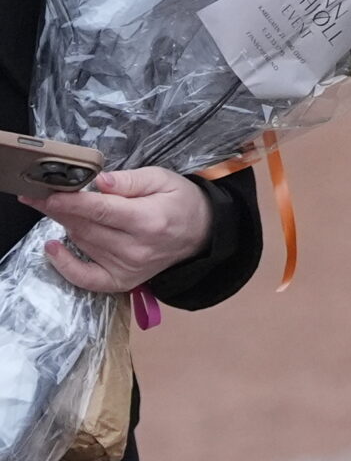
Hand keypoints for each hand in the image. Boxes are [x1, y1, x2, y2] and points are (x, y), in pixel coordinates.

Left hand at [29, 168, 212, 294]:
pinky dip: (64, 264)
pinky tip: (53, 247)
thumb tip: (99, 182)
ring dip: (65, 225)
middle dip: (59, 210)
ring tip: (58, 207)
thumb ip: (130, 180)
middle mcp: (136, 248)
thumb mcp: (163, 178)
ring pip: (83, 243)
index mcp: (149, 220)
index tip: (46, 194)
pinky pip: (84, 277)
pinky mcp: (121, 281)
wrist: (201, 233)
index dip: (71, 203)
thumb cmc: (180, 201)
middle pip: (86, 227)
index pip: (101, 210)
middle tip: (39, 194)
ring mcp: (127, 268)